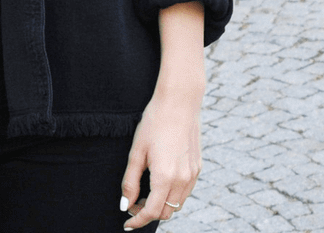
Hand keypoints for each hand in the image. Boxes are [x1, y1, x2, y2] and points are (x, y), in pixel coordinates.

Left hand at [120, 84, 201, 227]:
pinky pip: (185, 192)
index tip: (127, 224)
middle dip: (148, 213)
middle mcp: (183, 180)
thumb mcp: (136, 152)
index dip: (137, 221)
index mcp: (165, 177)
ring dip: (161, 205)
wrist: (180, 102)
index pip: (151, 212)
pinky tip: (161, 182)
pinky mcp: (198, 168)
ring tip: (145, 193)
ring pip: (177, 205)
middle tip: (133, 203)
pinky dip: (172, 195)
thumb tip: (125, 205)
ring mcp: (193, 175)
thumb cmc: (154, 123)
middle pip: (165, 213)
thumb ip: (130, 182)